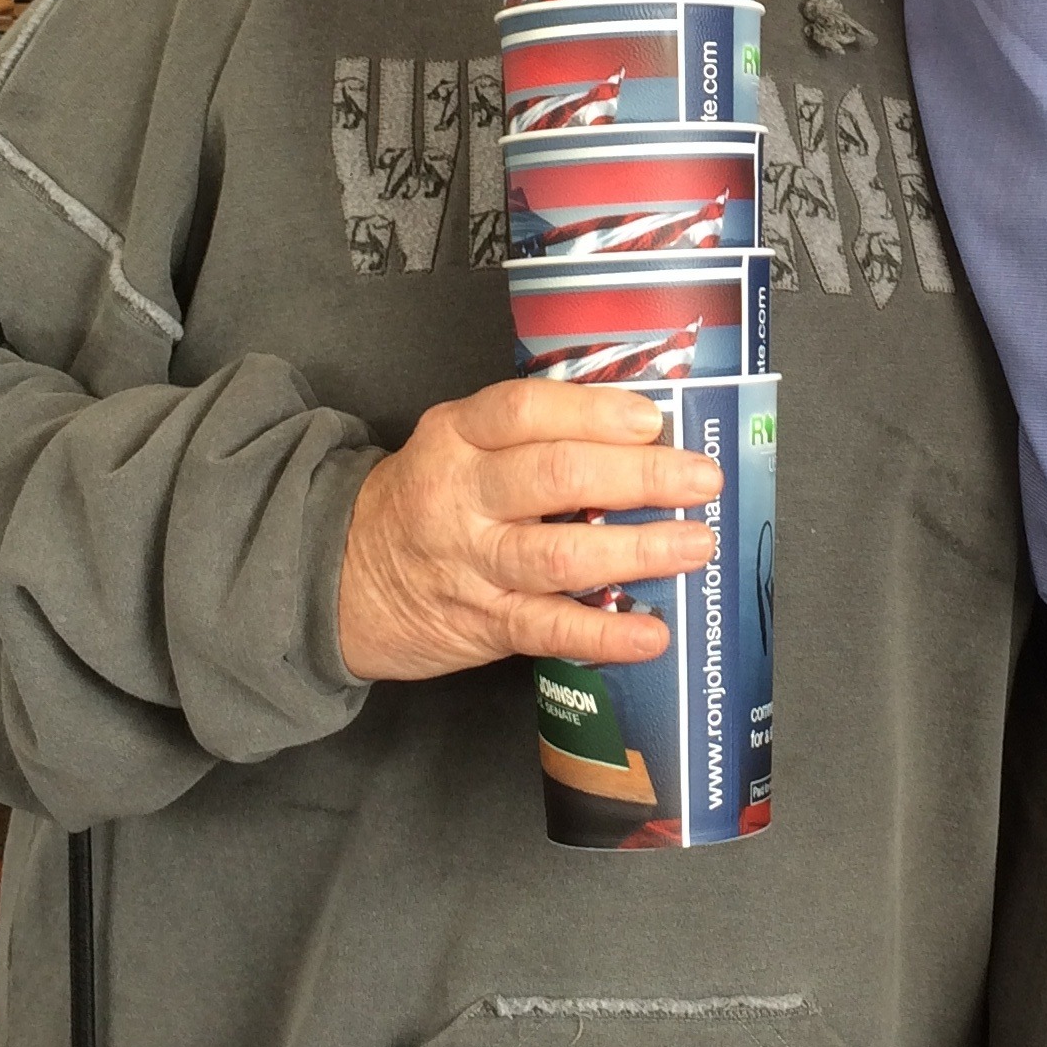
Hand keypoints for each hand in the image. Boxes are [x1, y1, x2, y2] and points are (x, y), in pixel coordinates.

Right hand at [336, 379, 720, 681]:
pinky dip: (604, 635)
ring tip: (694, 546)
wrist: (344, 576)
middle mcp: (463, 495)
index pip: (524, 412)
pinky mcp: (483, 622)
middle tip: (701, 480)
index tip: (652, 420)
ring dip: (635, 550)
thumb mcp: (458, 444)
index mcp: (458, 435)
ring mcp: (472, 563)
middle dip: (639, 477)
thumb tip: (640, 428)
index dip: (594, 413)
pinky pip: (548, 630)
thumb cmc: (428, 499)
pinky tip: (651, 634)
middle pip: (555, 477)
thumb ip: (530, 434)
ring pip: (559, 555)